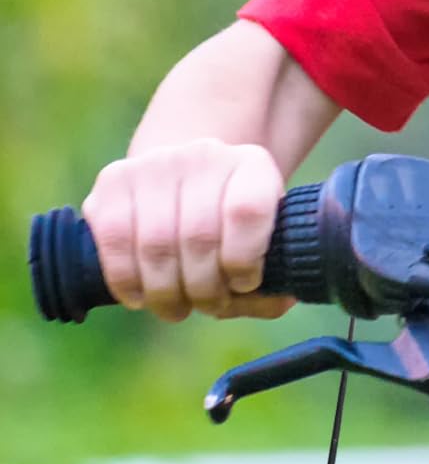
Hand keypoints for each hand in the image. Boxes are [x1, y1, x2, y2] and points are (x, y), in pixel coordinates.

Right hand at [82, 140, 293, 320]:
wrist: (184, 181)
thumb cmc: (229, 226)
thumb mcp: (261, 239)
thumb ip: (272, 277)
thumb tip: (279, 302)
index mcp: (252, 165)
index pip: (247, 211)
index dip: (244, 259)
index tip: (244, 284)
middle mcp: (205, 155)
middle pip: (198, 236)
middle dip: (203, 289)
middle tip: (207, 306)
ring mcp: (156, 163)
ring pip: (155, 244)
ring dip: (166, 292)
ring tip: (176, 308)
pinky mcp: (114, 178)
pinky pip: (114, 240)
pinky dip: (126, 280)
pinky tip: (139, 297)